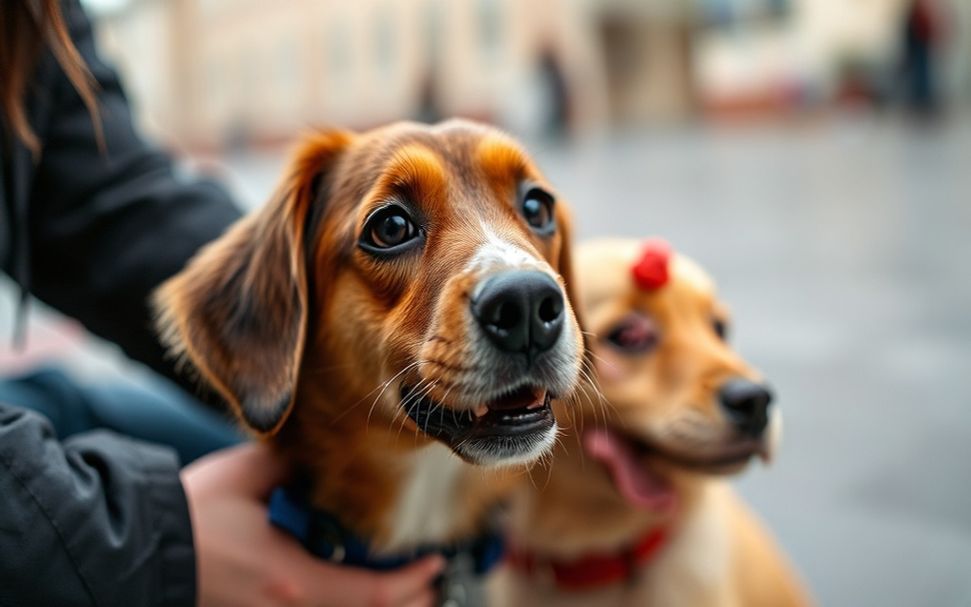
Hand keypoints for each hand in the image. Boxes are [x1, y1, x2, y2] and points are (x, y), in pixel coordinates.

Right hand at [181, 443, 443, 606]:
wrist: (138, 550)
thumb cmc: (192, 513)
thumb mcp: (247, 475)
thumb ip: (294, 464)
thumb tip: (321, 457)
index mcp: (294, 579)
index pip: (373, 593)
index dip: (412, 582)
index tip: (434, 563)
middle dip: (406, 604)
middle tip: (430, 584)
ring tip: (405, 595)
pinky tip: (351, 595)